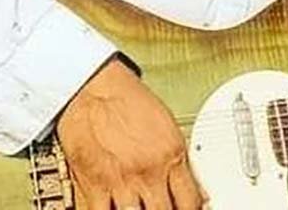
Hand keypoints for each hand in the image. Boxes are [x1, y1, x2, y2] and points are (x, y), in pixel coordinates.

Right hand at [57, 57, 203, 209]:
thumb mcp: (167, 127)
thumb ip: (179, 161)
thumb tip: (193, 187)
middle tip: (165, 209)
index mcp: (172, 155)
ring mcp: (121, 182)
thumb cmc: (129, 101)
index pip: (190, 201)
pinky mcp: (94, 186)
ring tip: (141, 208)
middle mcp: (149, 172)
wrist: (96, 89)